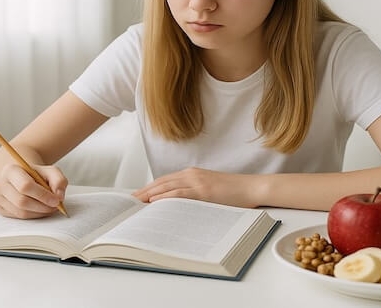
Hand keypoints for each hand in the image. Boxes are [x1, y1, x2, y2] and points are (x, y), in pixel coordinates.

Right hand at [0, 162, 67, 218]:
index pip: (25, 186)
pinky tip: (39, 210)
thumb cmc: (35, 174)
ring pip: (20, 212)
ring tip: (49, 208)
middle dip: (42, 207)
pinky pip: (18, 217)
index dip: (42, 195)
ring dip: (39, 213)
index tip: (56, 200)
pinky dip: (32, 216)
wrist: (20, 176)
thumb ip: (58, 180)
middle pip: (22, 201)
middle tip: (55, 207)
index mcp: (10, 170)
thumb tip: (59, 196)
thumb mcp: (50, 171)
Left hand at [132, 167, 260, 207]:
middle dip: (143, 192)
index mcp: (191, 174)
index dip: (148, 188)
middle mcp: (191, 175)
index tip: (136, 196)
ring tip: (136, 204)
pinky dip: (165, 197)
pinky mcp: (204, 191)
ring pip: (167, 187)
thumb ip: (192, 193)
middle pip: (161, 183)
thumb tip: (175, 206)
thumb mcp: (208, 189)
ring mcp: (197, 182)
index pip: (163, 180)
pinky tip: (154, 201)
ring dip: (149, 195)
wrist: (251, 187)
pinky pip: (180, 194)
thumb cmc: (232, 192)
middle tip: (129, 202)